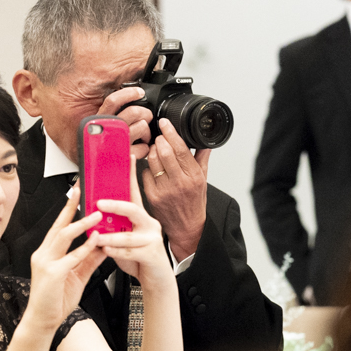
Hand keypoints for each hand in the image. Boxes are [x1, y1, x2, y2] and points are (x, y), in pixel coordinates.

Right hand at [27, 189, 106, 331]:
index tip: (76, 194)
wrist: (43, 321)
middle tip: (81, 191)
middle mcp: (43, 254)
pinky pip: (70, 257)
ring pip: (63, 236)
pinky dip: (84, 248)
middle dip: (70, 206)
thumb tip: (103, 246)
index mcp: (47, 253)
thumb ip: (89, 260)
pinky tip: (96, 241)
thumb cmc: (56, 300)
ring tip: (96, 216)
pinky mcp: (51, 274)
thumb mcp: (77, 276)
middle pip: (58, 225)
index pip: (58, 226)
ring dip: (81, 224)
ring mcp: (45, 262)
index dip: (68, 209)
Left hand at [96, 156, 171, 284]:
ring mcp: (151, 239)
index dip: (130, 174)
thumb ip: (113, 227)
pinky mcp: (151, 254)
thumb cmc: (138, 257)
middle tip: (99, 203)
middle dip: (115, 205)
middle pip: (133, 208)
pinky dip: (116, 251)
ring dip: (109, 236)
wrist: (156, 278)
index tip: (126, 157)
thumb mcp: (124, 238)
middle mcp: (148, 224)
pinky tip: (107, 251)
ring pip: (128, 235)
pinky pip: (131, 252)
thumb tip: (94, 215)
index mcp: (141, 217)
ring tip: (97, 238)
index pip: (134, 192)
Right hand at [97, 86, 152, 159]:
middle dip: (145, 113)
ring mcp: (118, 142)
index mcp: (100, 120)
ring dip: (146, 132)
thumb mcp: (98, 127)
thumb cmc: (98, 147)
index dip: (128, 93)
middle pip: (134, 112)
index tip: (139, 92)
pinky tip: (140, 148)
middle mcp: (109, 130)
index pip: (113, 101)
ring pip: (142, 127)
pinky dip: (145, 148)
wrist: (93, 170)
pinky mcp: (125, 155)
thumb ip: (109, 115)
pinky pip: (144, 147)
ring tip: (143, 136)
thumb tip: (126, 102)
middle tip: (146, 118)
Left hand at [142, 118, 209, 260]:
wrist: (186, 227)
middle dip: (159, 139)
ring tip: (155, 149)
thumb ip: (202, 159)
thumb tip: (205, 143)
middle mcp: (179, 183)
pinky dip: (147, 167)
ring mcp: (164, 190)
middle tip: (159, 136)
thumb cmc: (194, 203)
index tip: (164, 123)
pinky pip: (145, 173)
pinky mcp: (152, 196)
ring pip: (152, 160)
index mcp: (194, 176)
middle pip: (164, 151)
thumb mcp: (203, 180)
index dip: (170, 132)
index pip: (180, 148)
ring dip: (151, 150)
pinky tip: (152, 167)